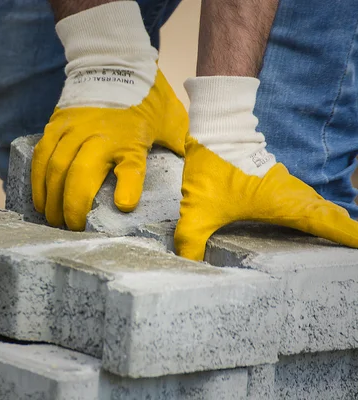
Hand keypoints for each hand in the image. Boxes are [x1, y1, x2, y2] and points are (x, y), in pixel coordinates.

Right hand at [30, 2, 187, 230]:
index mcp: (130, 139)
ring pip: (54, 170)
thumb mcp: (171, 120)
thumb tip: (198, 172)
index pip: (131, 166)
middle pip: (79, 176)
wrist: (114, 61)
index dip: (128, 188)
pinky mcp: (56, 126)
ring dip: (51, 200)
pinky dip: (37, 181)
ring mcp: (73, 130)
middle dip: (72, 208)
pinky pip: (41, 157)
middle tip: (72, 229)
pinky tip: (38, 199)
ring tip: (52, 220)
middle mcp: (98, 136)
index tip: (125, 205)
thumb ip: (179, 147)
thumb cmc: (146, 96)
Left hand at [174, 136, 357, 260]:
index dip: (348, 235)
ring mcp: (287, 185)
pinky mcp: (278, 180)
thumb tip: (187, 262)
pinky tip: (317, 218)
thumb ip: (191, 239)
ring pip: (319, 206)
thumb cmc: (211, 166)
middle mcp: (292, 194)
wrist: (216, 127)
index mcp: (283, 203)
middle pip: (329, 216)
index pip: (324, 223)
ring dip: (332, 222)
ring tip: (346, 238)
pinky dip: (318, 211)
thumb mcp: (197, 209)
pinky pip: (306, 199)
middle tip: (354, 245)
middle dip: (345, 232)